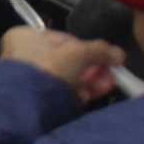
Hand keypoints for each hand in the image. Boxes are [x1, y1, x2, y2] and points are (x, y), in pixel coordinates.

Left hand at [0, 28, 126, 104]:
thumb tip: (119, 54)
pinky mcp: (36, 100)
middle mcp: (24, 57)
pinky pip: (62, 93)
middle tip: (111, 73)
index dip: (86, 47)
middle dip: (92, 68)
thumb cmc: (49, 68)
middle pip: (68, 60)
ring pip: (66, 78)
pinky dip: (79, 93)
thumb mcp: (78, 52)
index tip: (104, 56)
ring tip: (108, 84)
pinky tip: (95, 94)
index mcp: (26, 37)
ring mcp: (29, 80)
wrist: (28, 106)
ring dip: (90, 81)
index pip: (63, 39)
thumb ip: (100, 50)